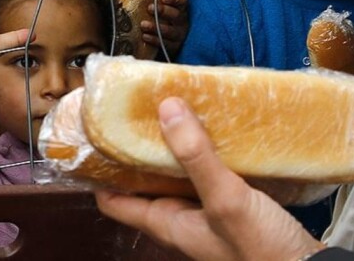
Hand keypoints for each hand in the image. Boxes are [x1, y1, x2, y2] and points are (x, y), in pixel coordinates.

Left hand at [95, 97, 324, 260]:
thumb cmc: (261, 250)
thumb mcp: (226, 200)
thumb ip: (196, 156)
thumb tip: (166, 108)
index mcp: (165, 224)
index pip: (112, 199)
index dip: (98, 171)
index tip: (92, 135)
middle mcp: (179, 220)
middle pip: (142, 182)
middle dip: (136, 149)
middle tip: (134, 112)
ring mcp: (204, 215)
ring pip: (174, 177)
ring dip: (170, 148)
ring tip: (169, 112)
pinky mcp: (230, 208)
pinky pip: (204, 177)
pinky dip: (200, 154)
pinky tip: (210, 133)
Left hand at [141, 0, 189, 56]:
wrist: (169, 41)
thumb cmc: (162, 20)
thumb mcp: (163, 10)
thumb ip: (157, 4)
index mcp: (182, 9)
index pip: (182, 1)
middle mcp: (183, 22)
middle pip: (176, 15)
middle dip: (163, 11)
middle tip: (150, 8)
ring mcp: (179, 36)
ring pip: (170, 31)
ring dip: (155, 27)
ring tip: (143, 24)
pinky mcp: (174, 47)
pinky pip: (164, 44)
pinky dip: (154, 40)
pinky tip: (145, 36)